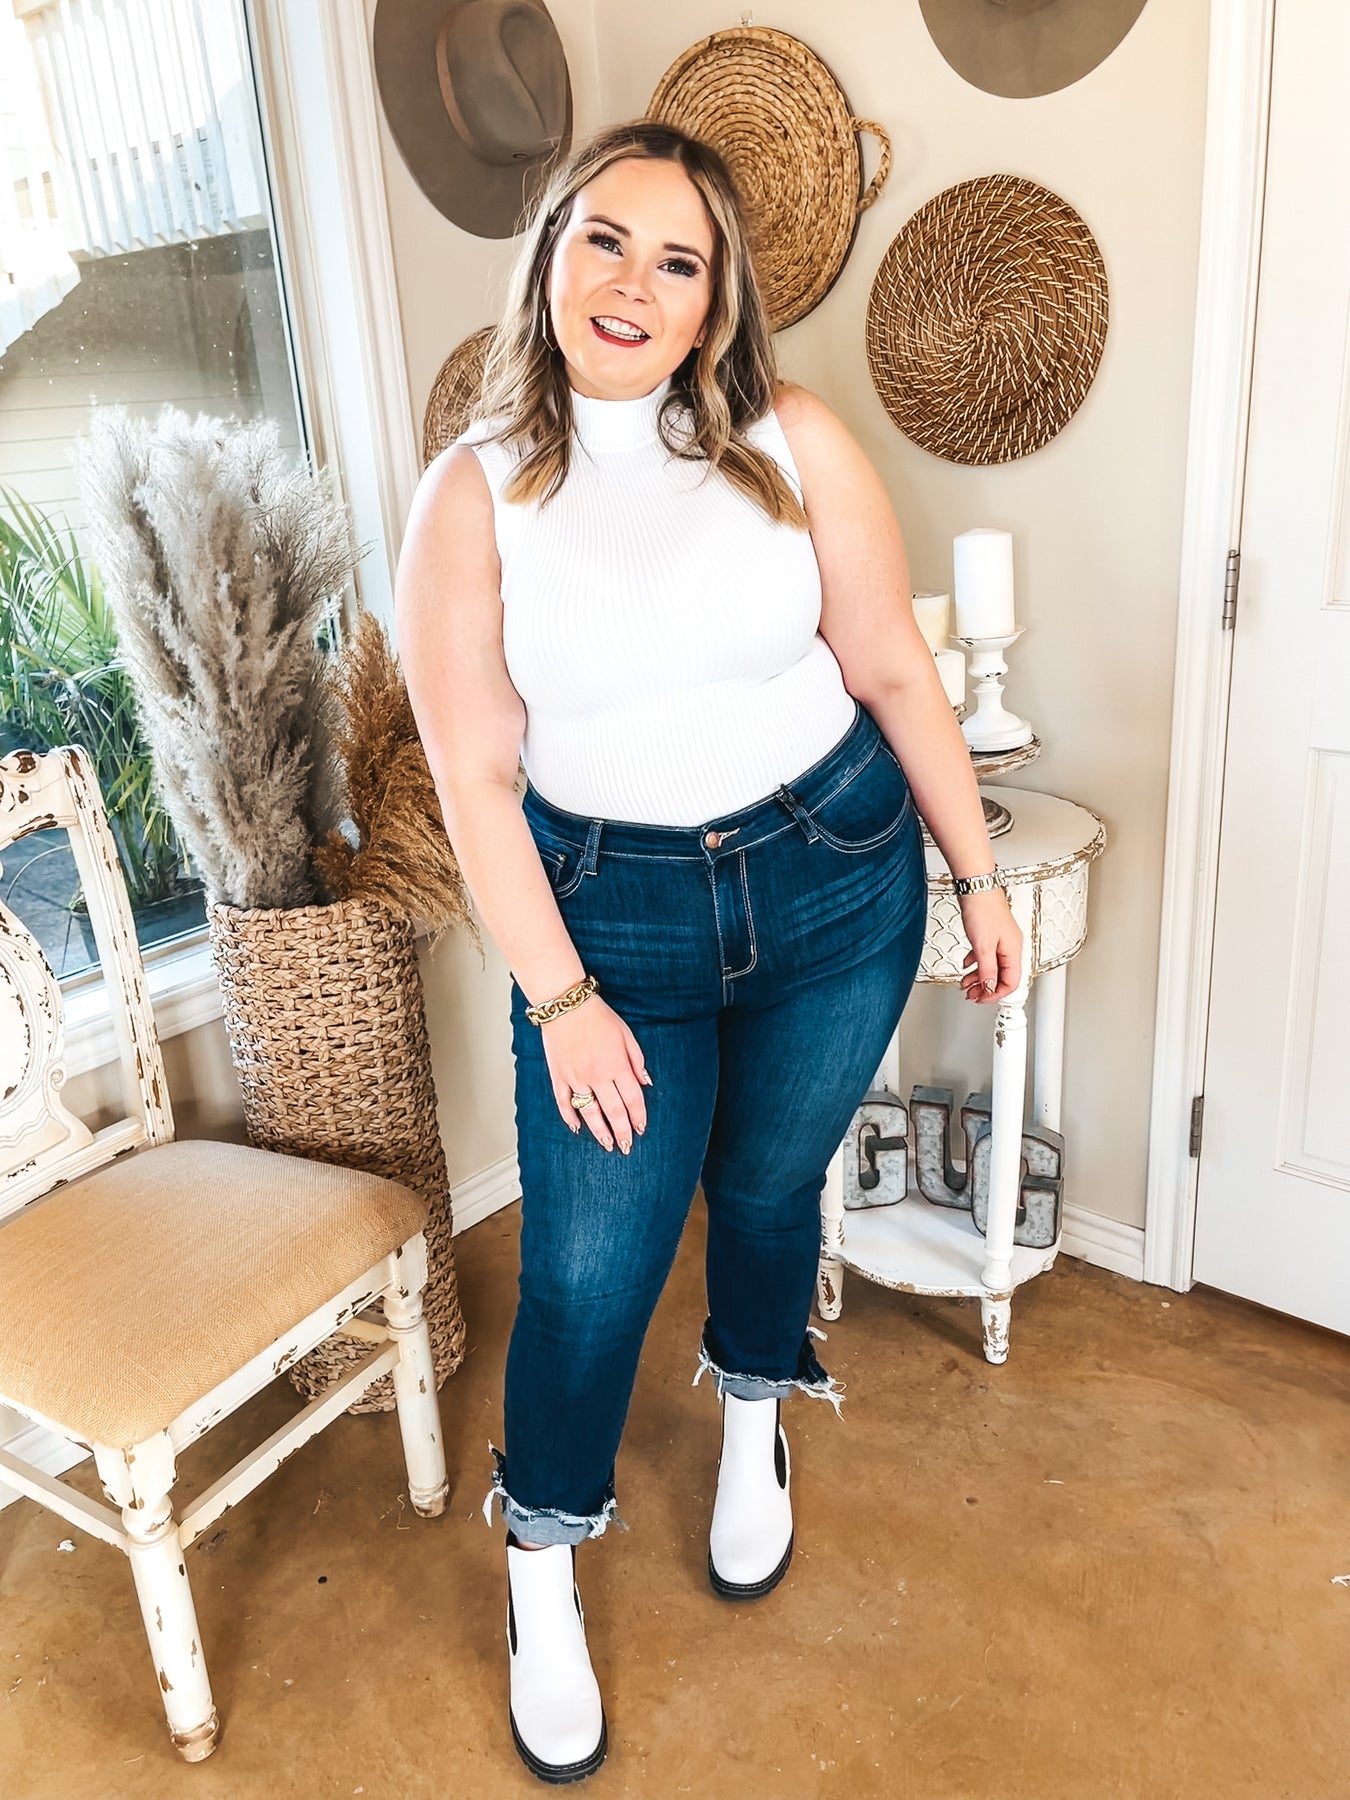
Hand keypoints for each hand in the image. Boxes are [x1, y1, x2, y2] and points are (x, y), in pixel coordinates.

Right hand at [540, 994, 651, 1151]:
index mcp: (616, 1065)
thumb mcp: (626, 1034)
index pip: (632, 1099)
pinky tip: (577, 1128)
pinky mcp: (558, 1076)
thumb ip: (637, 1060)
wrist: (566, 1005)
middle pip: (613, 1111)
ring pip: (590, 1112)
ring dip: (600, 1131)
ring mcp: (576, 1078)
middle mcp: (597, 1075)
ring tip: (608, 1144)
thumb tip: (646, 1082)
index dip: (638, 1116)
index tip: (641, 1129)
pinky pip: (564, 1103)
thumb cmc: (598, 1016)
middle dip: (622, 1131)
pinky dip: (570, 1117)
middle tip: (626, 1146)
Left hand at [958, 887, 1021, 1002]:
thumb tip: (989, 987)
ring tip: (966, 983)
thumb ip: (986, 970)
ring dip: (979, 977)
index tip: (981, 999)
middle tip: (971, 995)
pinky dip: (976, 963)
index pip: (1011, 982)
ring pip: (993, 966)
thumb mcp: (982, 947)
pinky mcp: (991, 933)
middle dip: (985, 988)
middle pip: (1002, 976)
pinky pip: (986, 955)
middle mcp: (1011, 946)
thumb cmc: (982, 910)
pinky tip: (967, 964)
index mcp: (1013, 951)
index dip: (995, 994)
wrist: (975, 887)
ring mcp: (1001, 940)